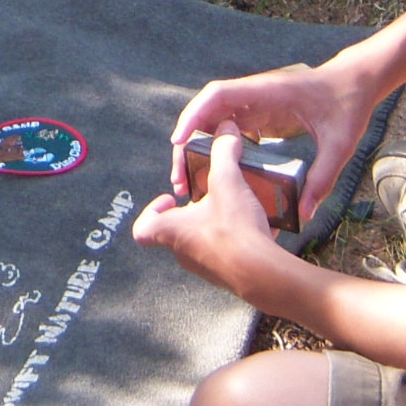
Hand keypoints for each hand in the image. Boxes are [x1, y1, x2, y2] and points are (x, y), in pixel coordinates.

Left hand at [133, 130, 281, 292]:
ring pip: (204, 241)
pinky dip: (237, 239)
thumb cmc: (233, 229)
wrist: (263, 275)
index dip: (152, 211)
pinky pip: (227, 253)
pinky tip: (258, 225)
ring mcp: (205, 268)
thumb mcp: (227, 182)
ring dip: (216, 223)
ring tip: (237, 205)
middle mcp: (182, 253)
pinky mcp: (228, 276)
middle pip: (177, 229)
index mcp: (170, 231)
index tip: (173, 196)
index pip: (143, 229)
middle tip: (211, 194)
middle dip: (193, 210)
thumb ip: (223, 152)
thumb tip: (226, 128)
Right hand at [170, 57, 378, 224]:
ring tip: (189, 181)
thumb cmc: (349, 105)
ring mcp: (257, 103)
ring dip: (199, 146)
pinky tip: (215, 175)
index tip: (179, 141)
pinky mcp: (262, 113)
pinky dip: (218, 149)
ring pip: (216, 122)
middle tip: (178, 176)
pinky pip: (231, 129)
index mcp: (268, 91)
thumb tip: (305, 213)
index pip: (219, 94)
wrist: (356, 82)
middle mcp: (256, 94)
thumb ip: (323, 178)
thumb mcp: (340, 144)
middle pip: (208, 111)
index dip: (194, 116)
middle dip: (188, 140)